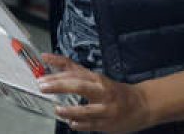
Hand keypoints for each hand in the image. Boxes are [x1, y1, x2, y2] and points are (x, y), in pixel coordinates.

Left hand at [38, 54, 154, 132]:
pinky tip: (71, 123)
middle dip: (59, 86)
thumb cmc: (113, 90)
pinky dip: (80, 124)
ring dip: (70, 110)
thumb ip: (69, 68)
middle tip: (43, 87)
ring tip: (57, 110)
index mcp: (97, 79)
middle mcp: (102, 92)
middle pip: (79, 86)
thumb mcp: (93, 76)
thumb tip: (47, 58)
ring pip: (86, 110)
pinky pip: (92, 125)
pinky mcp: (108, 124)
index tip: (41, 75)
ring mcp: (106, 109)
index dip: (56, 72)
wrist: (142, 105)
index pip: (74, 73)